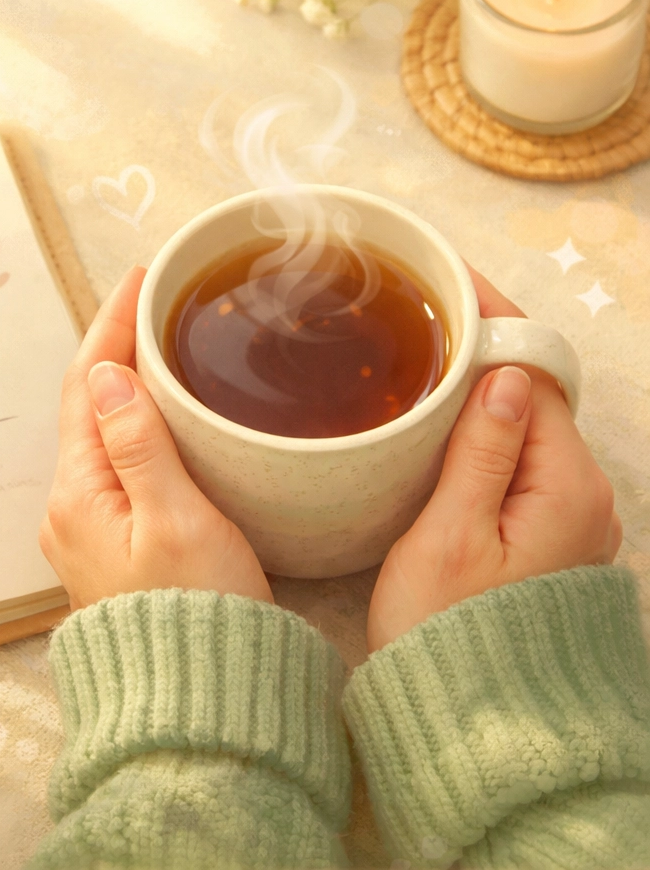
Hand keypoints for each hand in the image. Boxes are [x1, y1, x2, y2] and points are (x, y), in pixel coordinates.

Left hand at [39, 266, 272, 608]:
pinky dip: (136, 422)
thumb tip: (110, 376)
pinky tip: (161, 413)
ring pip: (102, 432)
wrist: (196, 703)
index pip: (88, 386)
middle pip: (88, 404)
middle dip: (115, 347)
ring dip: (124, 383)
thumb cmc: (197, 616)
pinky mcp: (113, 544)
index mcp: (80, 494)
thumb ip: (140, 447)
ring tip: (158, 340)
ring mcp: (89, 528)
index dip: (111, 328)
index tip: (140, 280)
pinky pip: (116, 462)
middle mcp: (71, 508)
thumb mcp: (177, 522)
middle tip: (155, 300)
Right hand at [366, 265, 622, 651]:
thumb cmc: (446, 633)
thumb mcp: (451, 536)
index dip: (496, 324)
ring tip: (428, 353)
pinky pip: (523, 462)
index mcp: (566, 487)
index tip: (448, 286)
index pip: (538, 376)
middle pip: (539, 396)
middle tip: (426, 313)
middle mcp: (584, 498)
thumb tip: (505, 376)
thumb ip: (482, 452)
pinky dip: (489, 429)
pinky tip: (446, 420)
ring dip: (486, 387)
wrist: (470, 723)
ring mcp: (569, 520)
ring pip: (530, 428)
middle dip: (489, 348)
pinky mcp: (545, 538)